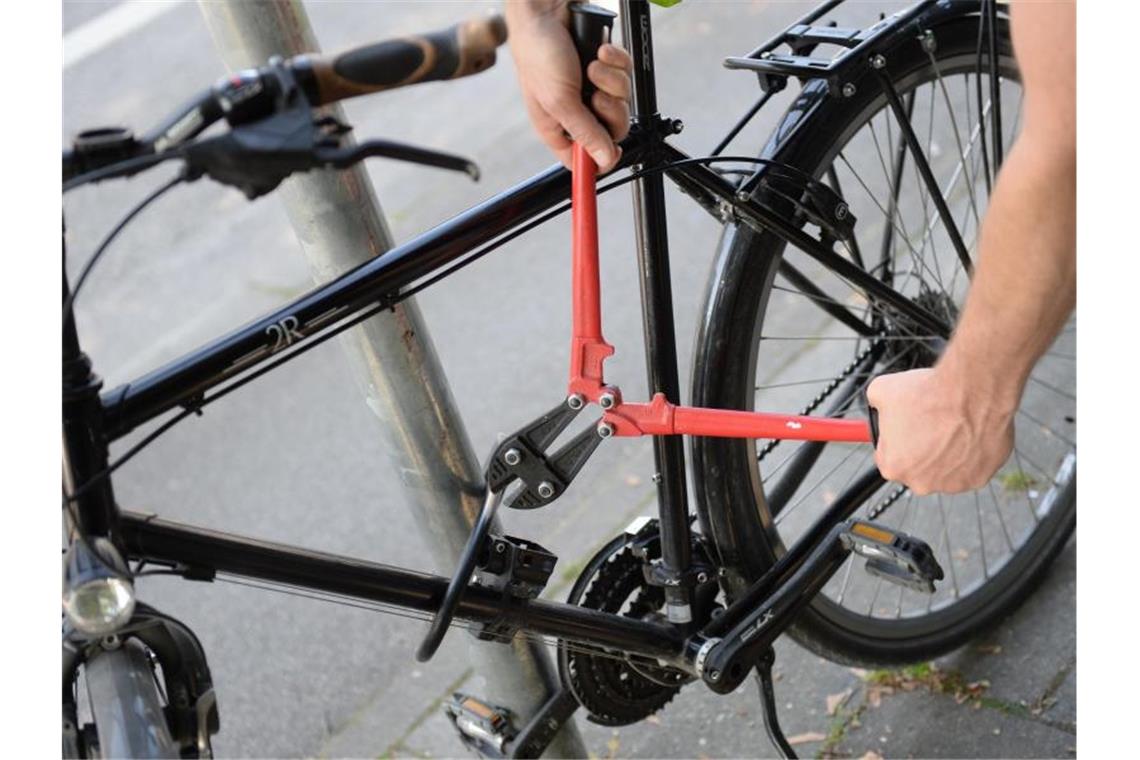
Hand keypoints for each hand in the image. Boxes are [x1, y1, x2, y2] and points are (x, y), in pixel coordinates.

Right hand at [505, 0, 632, 171]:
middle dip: (611, 111)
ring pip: (622, 100)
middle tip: (598, 97)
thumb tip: (602, 161)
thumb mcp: (560, 101)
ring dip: (612, 80)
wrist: (547, 8)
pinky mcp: (605, 66)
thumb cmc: (539, 52)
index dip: (599, 159)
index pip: (584, 160)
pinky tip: (599, 51)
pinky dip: (615, 61)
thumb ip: (585, 133)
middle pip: (612, 131)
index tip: (612, 152)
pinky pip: (625, 73)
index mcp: (558, 127)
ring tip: (592, 66)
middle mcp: (576, 110)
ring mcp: (592, 88)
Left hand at [865, 366, 1016, 495]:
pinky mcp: (978, 479)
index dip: (895, 440)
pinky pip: (971, 468)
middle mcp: (921, 484)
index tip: (904, 429)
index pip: (887, 458)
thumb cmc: (929, 393)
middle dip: (921, 449)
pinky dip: (970, 453)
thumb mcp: (881, 390)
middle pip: (917, 468)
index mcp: (893, 467)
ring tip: (951, 425)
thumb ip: (875, 405)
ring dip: (946, 452)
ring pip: (945, 469)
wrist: (972, 391)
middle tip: (930, 424)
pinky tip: (969, 432)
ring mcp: (952, 485)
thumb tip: (878, 404)